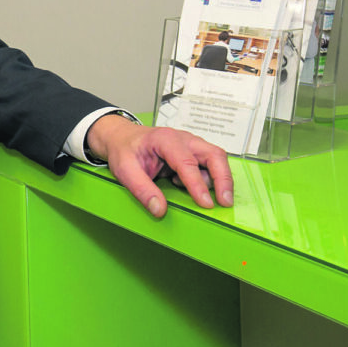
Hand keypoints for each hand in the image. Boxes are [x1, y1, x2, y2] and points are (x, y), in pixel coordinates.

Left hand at [86, 113, 233, 218]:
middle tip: (226, 202)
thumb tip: (159, 210)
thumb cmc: (124, 150)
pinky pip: (209, 164)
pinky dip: (209, 178)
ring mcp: (191, 144)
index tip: (206, 204)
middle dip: (223, 179)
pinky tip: (193, 188)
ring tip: (206, 198)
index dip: (197, 184)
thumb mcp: (124, 170)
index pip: (187, 162)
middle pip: (213, 154)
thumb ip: (141, 190)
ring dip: (219, 179)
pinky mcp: (194, 152)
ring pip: (216, 158)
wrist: (121, 137)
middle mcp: (183, 139)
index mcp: (165, 139)